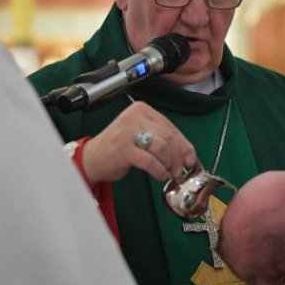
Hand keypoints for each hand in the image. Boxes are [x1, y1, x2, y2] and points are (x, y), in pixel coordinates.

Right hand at [82, 101, 196, 182]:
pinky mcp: (123, 148)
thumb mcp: (143, 139)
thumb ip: (165, 142)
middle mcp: (135, 116)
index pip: (170, 127)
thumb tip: (191, 157)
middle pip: (168, 137)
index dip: (184, 146)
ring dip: (168, 164)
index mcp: (142, 109)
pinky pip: (150, 161)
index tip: (190, 161)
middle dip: (177, 157)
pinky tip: (158, 175)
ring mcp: (128, 131)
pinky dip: (158, 170)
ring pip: (162, 146)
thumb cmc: (119, 148)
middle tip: (177, 171)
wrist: (93, 158)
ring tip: (167, 173)